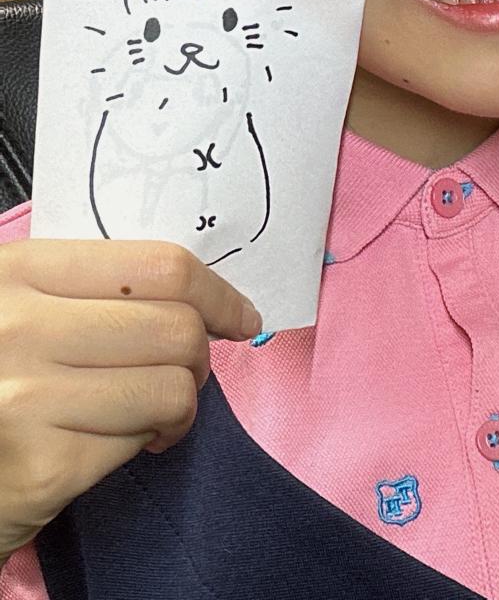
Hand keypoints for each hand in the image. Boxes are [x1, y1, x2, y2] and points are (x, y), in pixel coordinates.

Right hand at [0, 239, 260, 560]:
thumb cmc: (2, 371)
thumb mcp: (27, 303)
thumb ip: (99, 286)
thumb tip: (206, 296)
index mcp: (21, 270)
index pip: (160, 266)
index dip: (217, 293)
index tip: (239, 317)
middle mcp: (20, 327)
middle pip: (177, 329)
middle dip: (199, 357)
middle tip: (180, 373)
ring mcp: (28, 398)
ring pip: (173, 388)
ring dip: (176, 405)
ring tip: (142, 410)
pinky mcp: (45, 467)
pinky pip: (140, 439)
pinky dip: (141, 441)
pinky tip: (107, 440)